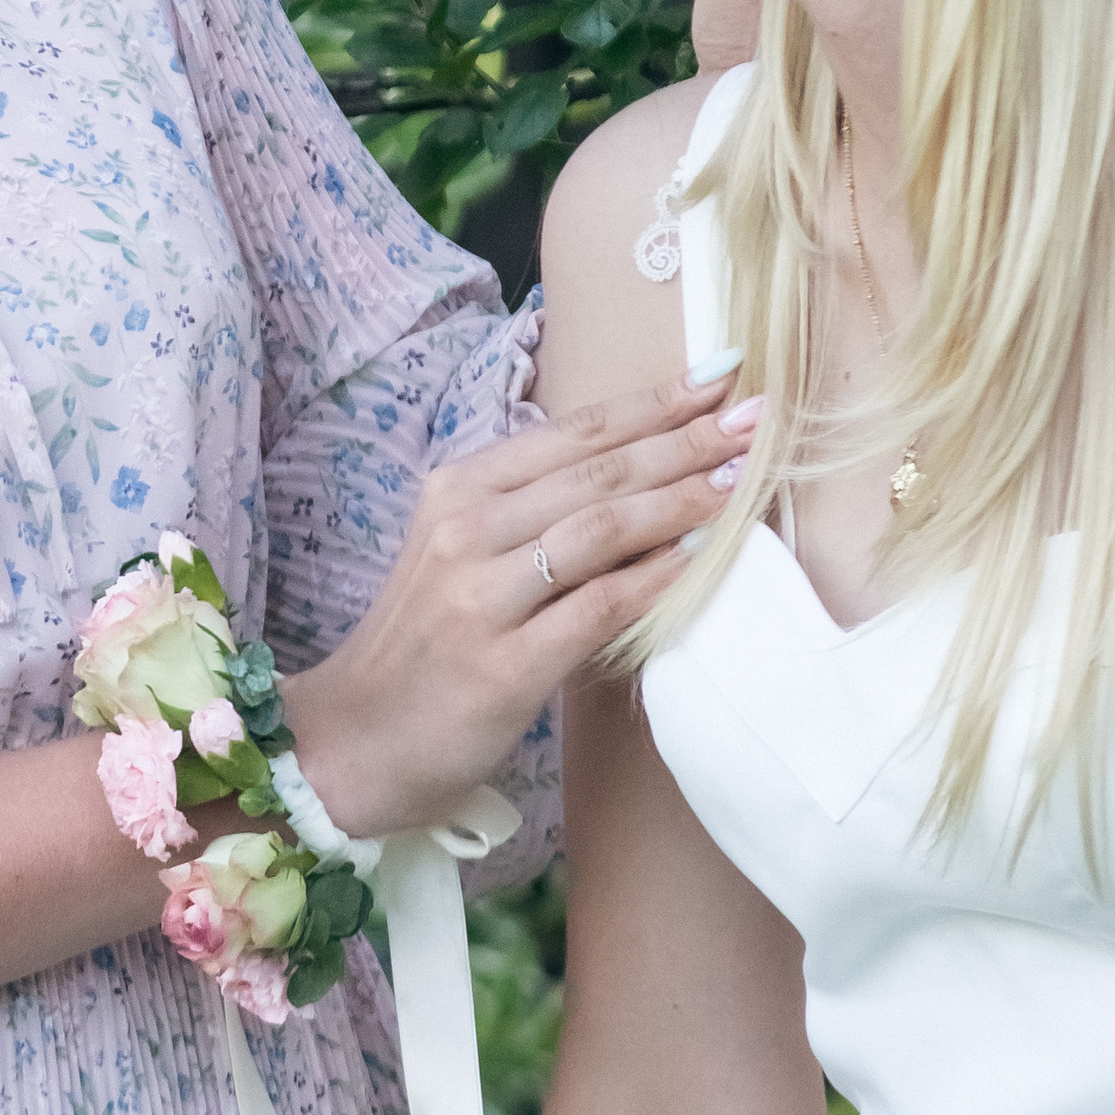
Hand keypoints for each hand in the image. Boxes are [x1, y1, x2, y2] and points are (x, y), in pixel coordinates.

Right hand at [284, 368, 756, 843]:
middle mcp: (465, 529)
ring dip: (681, 500)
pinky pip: (598, 607)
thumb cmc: (426, 642)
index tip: (720, 376)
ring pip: (601, 528)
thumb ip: (530, 508)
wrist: (357, 739)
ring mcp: (481, 595)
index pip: (573, 432)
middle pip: (598, 472)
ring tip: (741, 480)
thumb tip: (636, 465)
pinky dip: (655, 579)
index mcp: (457, 490)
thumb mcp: (461, 552)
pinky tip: (702, 559)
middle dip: (685, 440)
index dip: (653, 403)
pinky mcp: (504, 664)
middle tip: (757, 417)